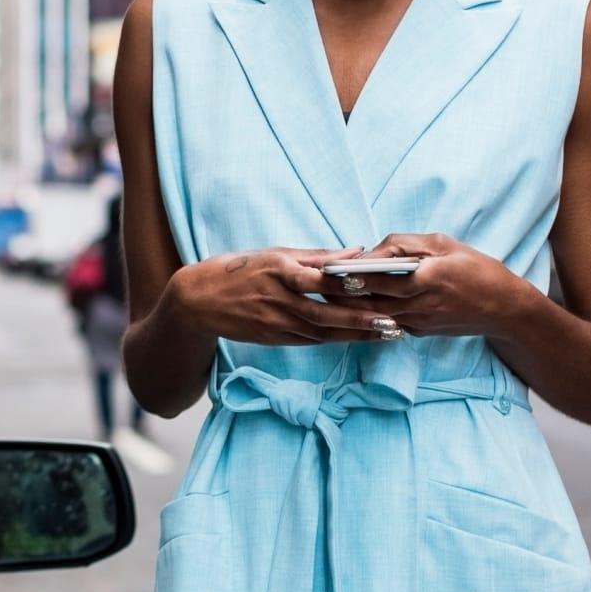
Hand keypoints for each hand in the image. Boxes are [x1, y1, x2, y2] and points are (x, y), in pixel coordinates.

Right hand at [169, 247, 399, 345]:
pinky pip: (310, 340)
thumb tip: (354, 251)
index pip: (321, 279)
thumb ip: (315, 256)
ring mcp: (275, 322)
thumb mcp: (273, 254)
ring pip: (322, 331)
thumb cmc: (237, 270)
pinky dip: (336, 340)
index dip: (351, 284)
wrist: (196, 301)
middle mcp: (278, 299)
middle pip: (326, 313)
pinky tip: (358, 339)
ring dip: (355, 334)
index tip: (380, 284)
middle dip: (361, 319)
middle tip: (394, 321)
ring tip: (387, 333)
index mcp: (279, 271)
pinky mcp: (274, 338)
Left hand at [341, 233, 519, 337]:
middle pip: (370, 301)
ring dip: (350, 307)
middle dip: (341, 293)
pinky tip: (351, 306)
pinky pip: (386, 322)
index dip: (352, 274)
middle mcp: (419, 305)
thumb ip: (405, 243)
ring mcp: (418, 323)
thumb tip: (372, 250)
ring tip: (325, 294)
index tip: (328, 267)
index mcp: (426, 279)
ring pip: (374, 316)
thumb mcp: (443, 244)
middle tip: (315, 283)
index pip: (379, 279)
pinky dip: (368, 314)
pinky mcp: (418, 333)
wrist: (505, 309)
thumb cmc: (476, 268)